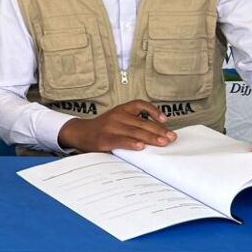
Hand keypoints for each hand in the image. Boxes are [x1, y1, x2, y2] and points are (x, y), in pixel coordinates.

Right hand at [57, 99, 174, 152]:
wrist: (79, 133)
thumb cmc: (102, 128)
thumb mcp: (116, 119)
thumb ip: (132, 123)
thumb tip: (157, 133)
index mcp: (120, 110)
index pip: (140, 105)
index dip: (154, 111)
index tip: (165, 119)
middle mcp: (116, 116)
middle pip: (142, 122)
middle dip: (159, 130)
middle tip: (171, 137)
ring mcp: (110, 127)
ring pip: (135, 132)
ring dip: (151, 138)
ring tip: (163, 142)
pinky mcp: (104, 139)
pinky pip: (121, 141)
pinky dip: (132, 143)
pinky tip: (141, 147)